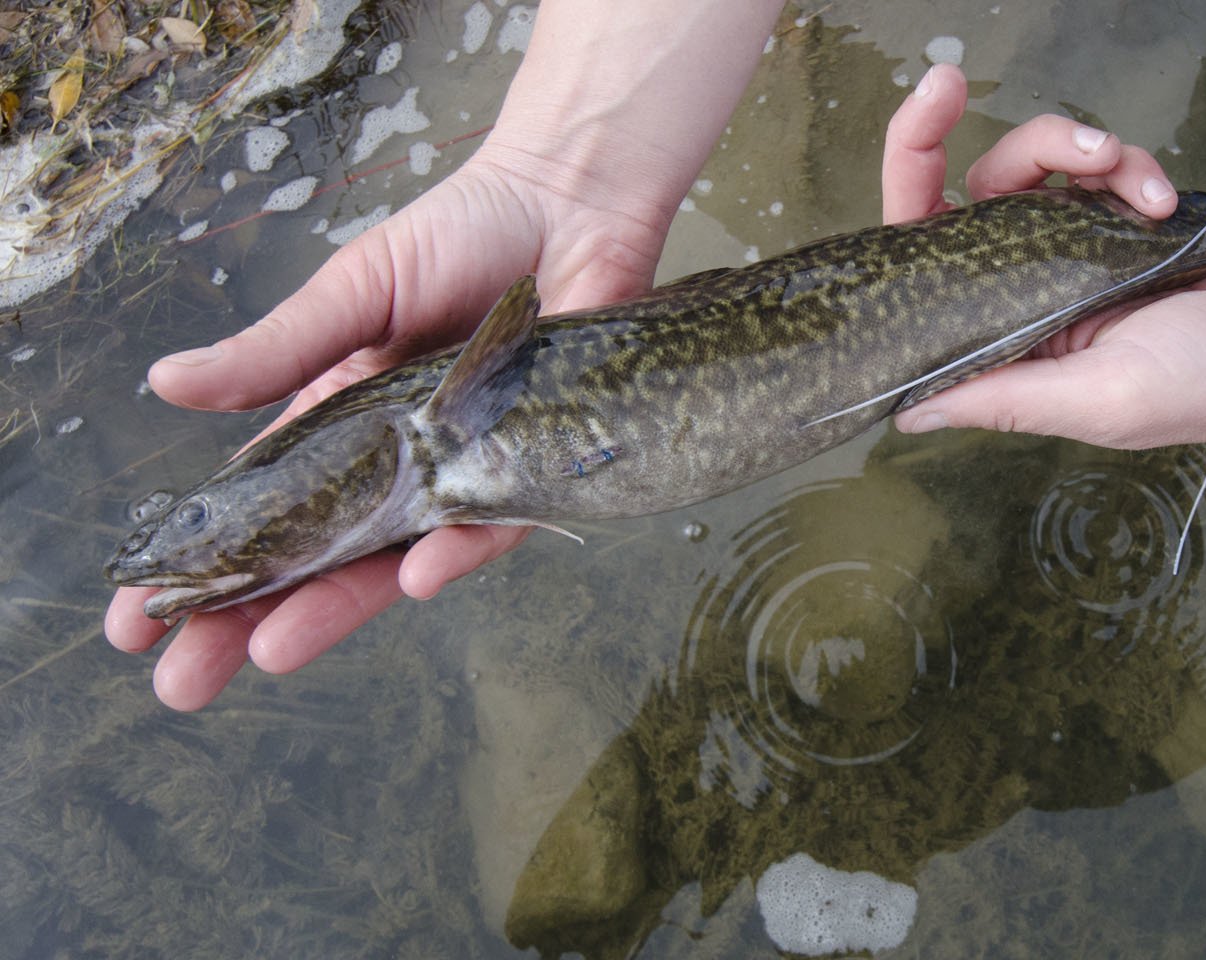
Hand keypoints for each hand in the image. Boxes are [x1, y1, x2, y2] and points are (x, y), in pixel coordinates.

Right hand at [104, 0, 787, 708]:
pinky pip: (496, 524)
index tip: (135, 618)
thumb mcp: (354, 294)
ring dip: (336, 607)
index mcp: (344, 424)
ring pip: (394, 560)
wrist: (566, 206)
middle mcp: (400, 463)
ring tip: (270, 651)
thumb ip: (277, 352)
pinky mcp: (536, 466)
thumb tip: (166, 386)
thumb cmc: (462, 239)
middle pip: (316, 556)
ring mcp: (464, 471)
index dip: (206, 563)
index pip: (263, 509)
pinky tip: (416, 580)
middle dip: (247, 618)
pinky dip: (459, 550)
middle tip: (181, 683)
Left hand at [883, 65, 1205, 451]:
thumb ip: (1004, 399)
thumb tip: (904, 410)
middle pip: (957, 199)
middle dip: (948, 137)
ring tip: (1121, 165)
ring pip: (1027, 170)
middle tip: (950, 80)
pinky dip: (1128, 167)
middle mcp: (1023, 293)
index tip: (914, 126)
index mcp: (1005, 344)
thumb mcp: (1098, 401)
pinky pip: (1094, 165)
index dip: (903, 196)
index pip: (923, 269)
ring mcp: (1069, 249)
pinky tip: (1161, 197)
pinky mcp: (1117, 215)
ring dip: (1065, 149)